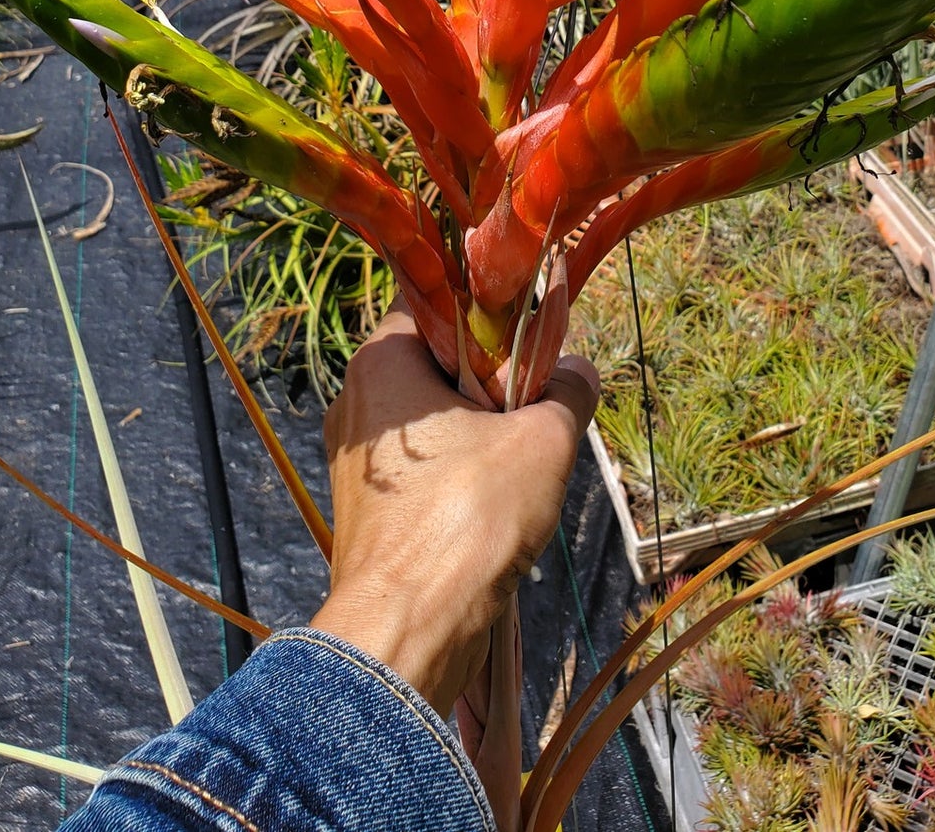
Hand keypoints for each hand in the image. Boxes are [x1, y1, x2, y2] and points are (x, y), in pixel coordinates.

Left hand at [311, 310, 598, 717]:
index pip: (434, 305)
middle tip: (533, 407)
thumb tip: (579, 371)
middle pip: (435, 367)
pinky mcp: (365, 514)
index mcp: (379, 363)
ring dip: (479, 439)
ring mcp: (355, 465)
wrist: (410, 629)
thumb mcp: (543, 440)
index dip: (487, 316)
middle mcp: (355, 404)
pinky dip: (458, 481)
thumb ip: (567, 392)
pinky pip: (421, 476)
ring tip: (521, 466)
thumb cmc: (469, 517)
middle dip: (490, 385)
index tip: (529, 341)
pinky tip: (496, 509)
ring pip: (432, 426)